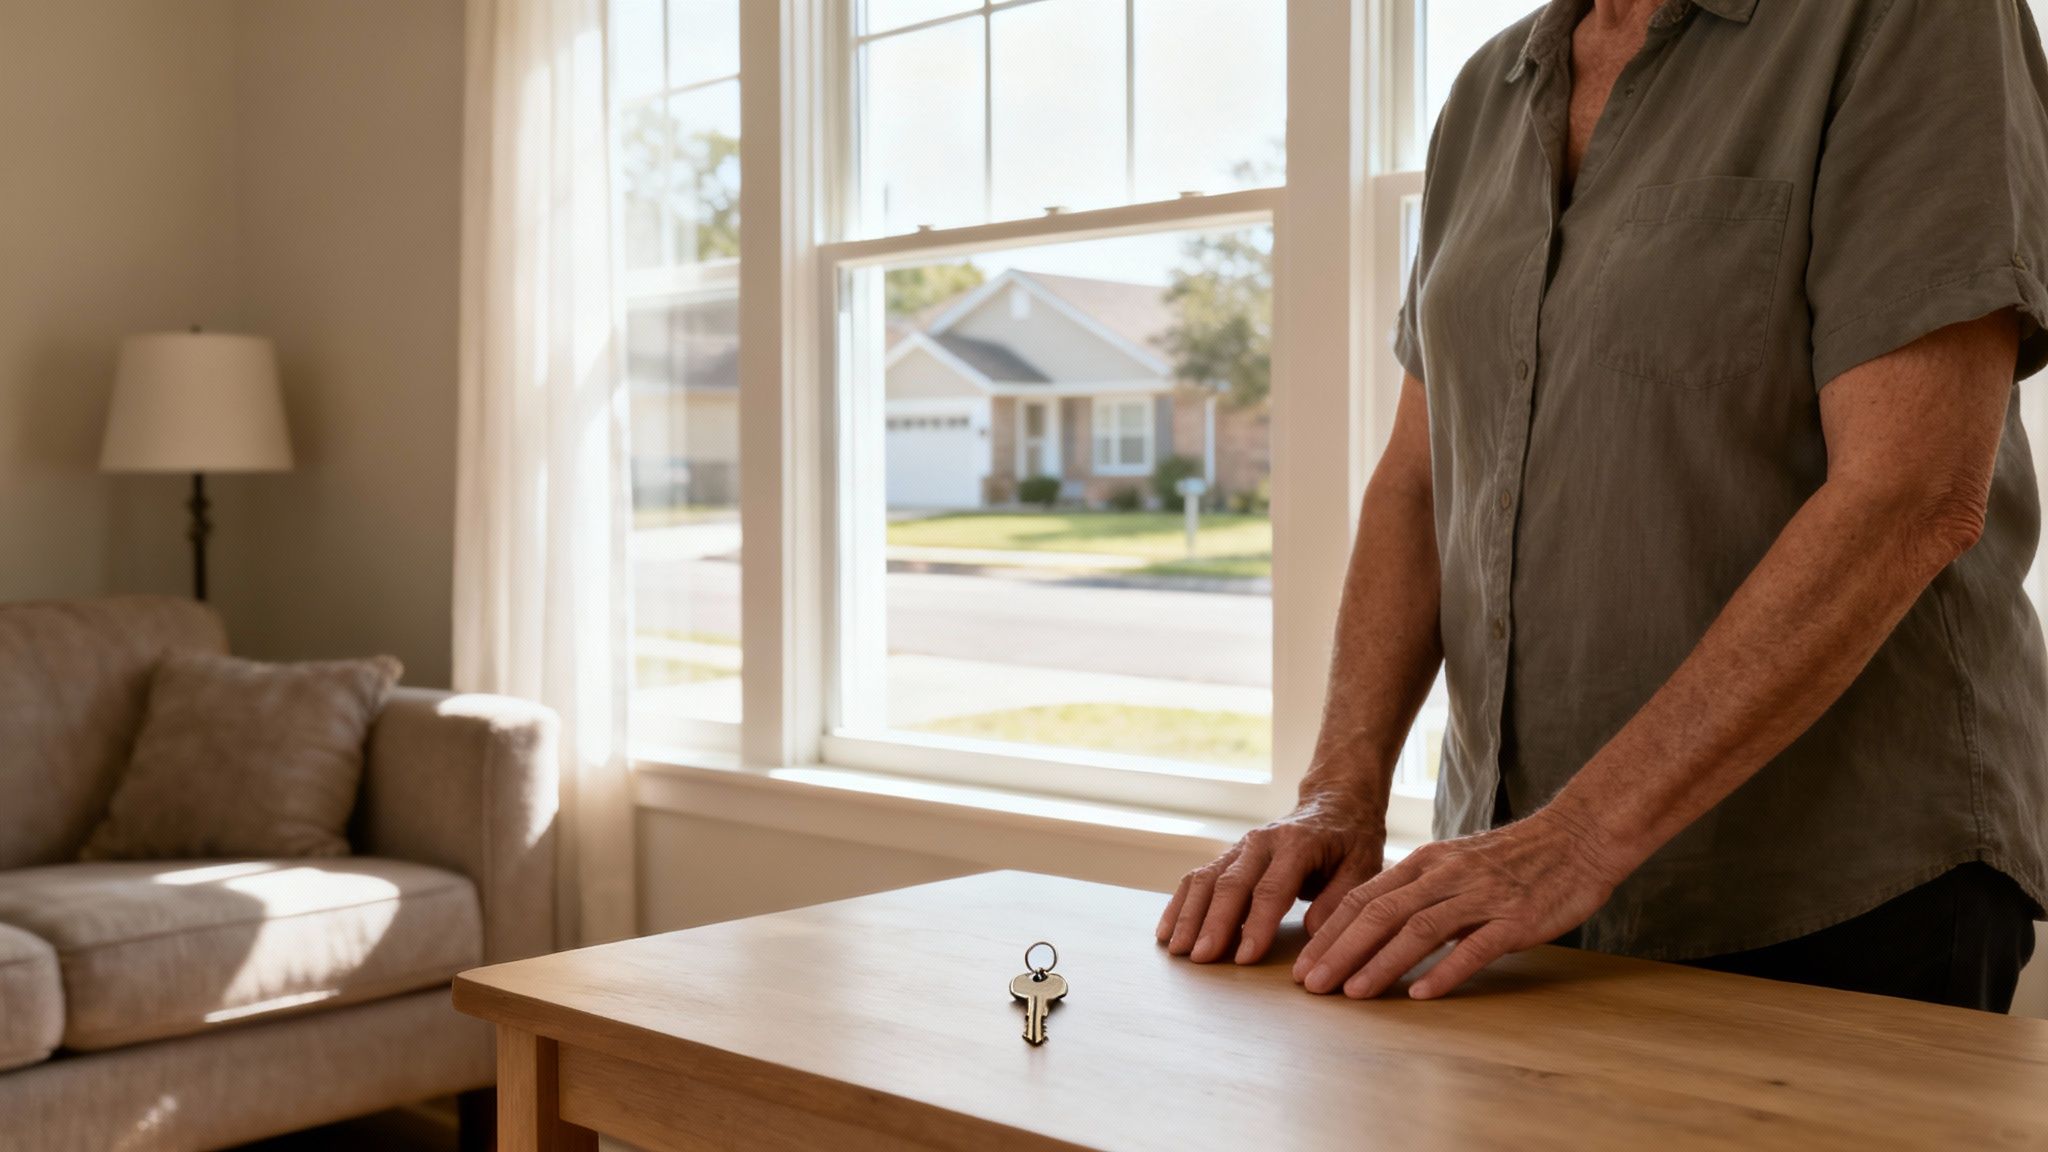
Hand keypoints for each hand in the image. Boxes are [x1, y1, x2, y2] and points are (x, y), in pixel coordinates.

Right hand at [1156, 792, 1386, 964]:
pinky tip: (1167, 931)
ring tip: (1176, 950)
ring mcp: (1240, 847)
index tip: (1245, 958)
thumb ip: (1340, 898)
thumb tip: (1314, 932)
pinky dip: (1180, 905)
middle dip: (1213, 923)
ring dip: (1189, 915)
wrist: (1333, 804)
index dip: (1256, 924)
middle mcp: (1262, 842)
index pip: (1271, 888)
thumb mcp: (1363, 866)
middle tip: (1200, 958)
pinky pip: (1197, 879)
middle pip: (1230, 884)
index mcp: (1297, 843)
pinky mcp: (1228, 857)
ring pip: (1206, 880)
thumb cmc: (1351, 841)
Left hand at [1290, 811, 1623, 999]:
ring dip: (1380, 964)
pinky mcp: (1515, 917)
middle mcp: (1445, 876)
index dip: (1330, 933)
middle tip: (1312, 986)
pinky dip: (1444, 970)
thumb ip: (1418, 891)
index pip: (1363, 898)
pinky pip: (1473, 946)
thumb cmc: (1514, 859)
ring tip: (1353, 993)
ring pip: (1418, 929)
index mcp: (1425, 863)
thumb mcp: (1456, 865)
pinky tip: (1422, 994)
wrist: (1578, 838)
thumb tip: (1373, 925)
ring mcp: (1480, 896)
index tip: (1303, 966)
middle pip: (1379, 913)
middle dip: (1340, 951)